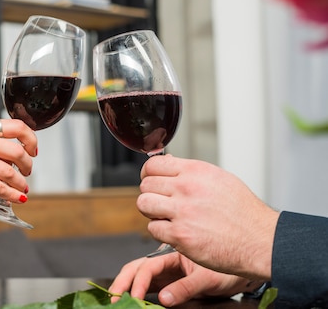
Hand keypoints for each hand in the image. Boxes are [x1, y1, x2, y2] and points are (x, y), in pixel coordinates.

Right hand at [0, 119, 36, 202]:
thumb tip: (17, 152)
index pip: (18, 127)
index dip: (31, 140)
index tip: (33, 150)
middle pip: (18, 152)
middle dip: (28, 165)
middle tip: (27, 171)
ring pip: (11, 172)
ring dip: (21, 183)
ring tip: (22, 187)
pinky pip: (1, 188)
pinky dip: (13, 195)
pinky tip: (17, 197)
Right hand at [109, 253, 259, 305]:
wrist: (243, 268)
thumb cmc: (229, 270)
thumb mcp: (208, 280)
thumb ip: (185, 288)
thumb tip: (164, 298)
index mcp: (174, 255)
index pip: (147, 267)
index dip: (137, 283)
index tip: (132, 297)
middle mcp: (166, 262)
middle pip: (136, 268)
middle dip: (122, 282)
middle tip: (112, 298)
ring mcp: (167, 272)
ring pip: (139, 276)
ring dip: (126, 286)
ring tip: (116, 299)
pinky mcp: (169, 282)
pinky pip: (149, 286)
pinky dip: (137, 291)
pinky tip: (131, 299)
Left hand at [137, 155, 278, 278]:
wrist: (260, 240)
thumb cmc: (244, 213)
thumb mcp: (219, 179)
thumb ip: (191, 173)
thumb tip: (167, 167)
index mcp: (196, 171)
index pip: (153, 165)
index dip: (148, 174)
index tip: (151, 181)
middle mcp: (186, 188)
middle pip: (145, 185)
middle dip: (151, 195)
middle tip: (162, 204)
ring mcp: (182, 211)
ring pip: (144, 204)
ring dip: (152, 212)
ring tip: (167, 217)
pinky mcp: (180, 235)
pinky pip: (153, 228)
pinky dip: (161, 232)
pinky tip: (176, 232)